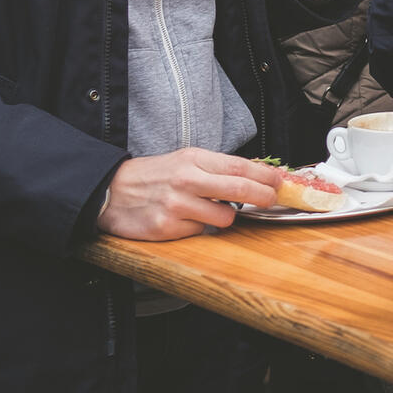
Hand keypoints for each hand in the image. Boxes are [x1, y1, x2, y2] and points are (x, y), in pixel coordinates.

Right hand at [94, 148, 283, 240]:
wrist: (112, 191)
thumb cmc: (154, 176)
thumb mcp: (185, 161)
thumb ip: (217, 168)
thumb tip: (257, 174)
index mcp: (194, 159)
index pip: (240, 166)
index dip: (266, 175)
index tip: (280, 181)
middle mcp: (187, 180)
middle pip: (240, 189)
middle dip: (264, 196)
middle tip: (273, 199)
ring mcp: (177, 205)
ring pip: (225, 218)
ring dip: (225, 217)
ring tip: (208, 210)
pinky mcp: (167, 228)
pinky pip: (201, 232)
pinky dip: (199, 228)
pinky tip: (184, 220)